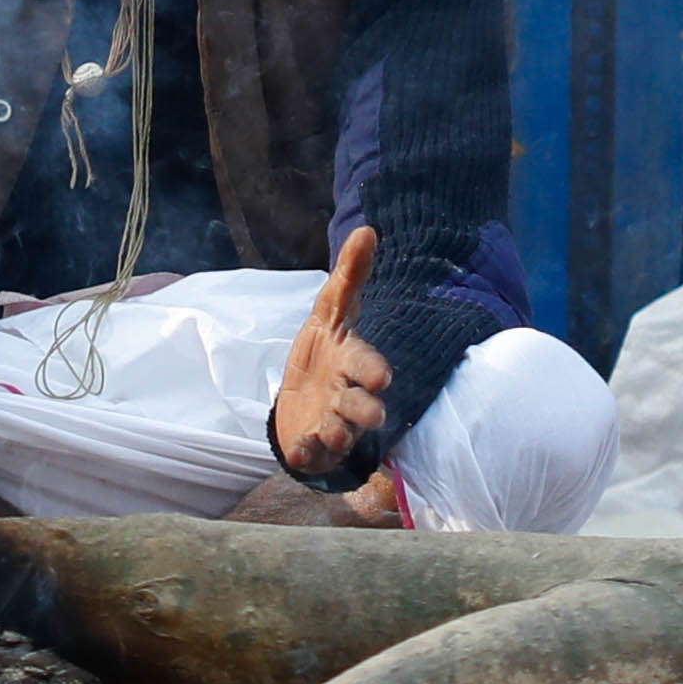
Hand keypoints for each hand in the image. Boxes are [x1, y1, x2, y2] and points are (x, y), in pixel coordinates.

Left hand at [270, 226, 393, 481]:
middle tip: (373, 413)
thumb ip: (350, 276)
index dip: (372, 369)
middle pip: (361, 406)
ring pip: (339, 433)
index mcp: (352, 364)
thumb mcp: (329, 312)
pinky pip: (310, 454)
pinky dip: (306, 453)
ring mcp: (330, 424)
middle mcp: (346, 397)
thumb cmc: (323, 353)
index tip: (382, 376)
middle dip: (366, 410)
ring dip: (337, 433)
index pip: (366, 365)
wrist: (300, 400)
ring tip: (331, 430)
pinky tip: (299, 449)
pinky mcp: (309, 445)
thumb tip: (367, 230)